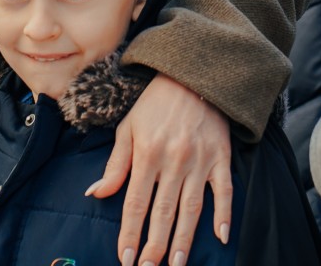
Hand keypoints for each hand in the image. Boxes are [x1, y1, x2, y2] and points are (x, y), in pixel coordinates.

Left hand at [88, 75, 231, 265]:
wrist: (193, 75)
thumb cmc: (154, 104)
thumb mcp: (128, 128)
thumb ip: (115, 164)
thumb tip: (95, 194)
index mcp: (147, 154)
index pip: (136, 202)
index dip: (130, 233)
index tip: (126, 258)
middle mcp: (173, 160)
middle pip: (163, 211)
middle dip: (155, 245)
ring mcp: (200, 160)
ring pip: (192, 207)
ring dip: (185, 238)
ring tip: (179, 263)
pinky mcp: (221, 157)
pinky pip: (224, 190)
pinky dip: (224, 213)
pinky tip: (221, 236)